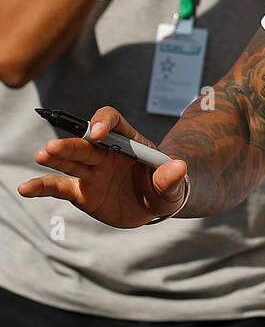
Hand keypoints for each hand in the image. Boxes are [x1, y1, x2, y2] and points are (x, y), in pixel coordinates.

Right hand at [18, 106, 189, 228]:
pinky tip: (25, 189)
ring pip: (70, 162)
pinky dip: (41, 187)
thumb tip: (179, 167)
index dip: (103, 123)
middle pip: (85, 143)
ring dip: (55, 159)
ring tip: (41, 156)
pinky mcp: (82, 191)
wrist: (153, 205)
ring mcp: (91, 171)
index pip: (112, 121)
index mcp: (127, 142)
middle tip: (53, 148)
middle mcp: (104, 152)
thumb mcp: (174, 186)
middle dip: (70, 145)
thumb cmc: (164, 188)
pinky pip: (59, 187)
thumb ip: (172, 178)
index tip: (97, 133)